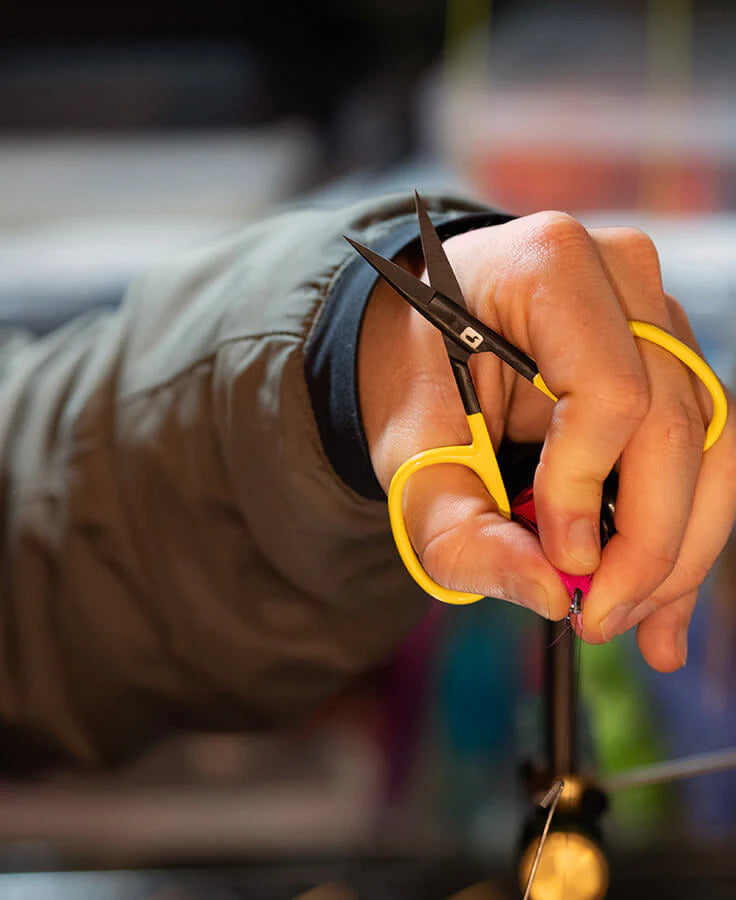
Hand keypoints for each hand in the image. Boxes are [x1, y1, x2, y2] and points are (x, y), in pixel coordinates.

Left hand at [358, 212, 735, 671]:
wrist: (425, 342)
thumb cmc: (416, 385)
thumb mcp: (411, 459)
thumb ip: (462, 531)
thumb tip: (550, 595)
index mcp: (547, 267)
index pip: (608, 391)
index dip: (589, 490)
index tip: (560, 565)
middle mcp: (623, 275)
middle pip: (678, 425)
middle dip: (648, 544)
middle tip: (600, 619)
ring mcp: (660, 313)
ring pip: (713, 445)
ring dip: (680, 550)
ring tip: (635, 624)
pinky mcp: (674, 358)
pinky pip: (707, 450)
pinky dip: (687, 529)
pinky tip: (661, 601)